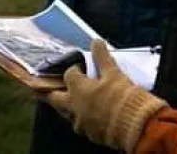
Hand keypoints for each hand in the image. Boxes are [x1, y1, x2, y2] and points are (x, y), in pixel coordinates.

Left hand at [43, 40, 167, 152]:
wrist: (134, 125)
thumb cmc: (122, 97)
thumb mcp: (113, 73)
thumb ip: (102, 58)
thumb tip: (96, 42)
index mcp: (78, 89)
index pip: (69, 74)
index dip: (74, 69)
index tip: (81, 68)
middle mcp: (73, 106)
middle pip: (54, 98)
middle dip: (50, 92)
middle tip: (43, 88)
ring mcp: (79, 122)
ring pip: (66, 113)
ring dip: (66, 106)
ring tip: (71, 101)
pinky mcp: (89, 134)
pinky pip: (79, 124)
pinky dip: (81, 117)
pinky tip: (89, 114)